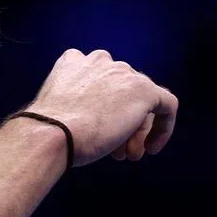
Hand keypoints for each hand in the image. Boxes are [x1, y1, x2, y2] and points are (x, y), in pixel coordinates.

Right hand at [26, 49, 177, 166]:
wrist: (54, 133)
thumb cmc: (50, 129)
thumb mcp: (59, 107)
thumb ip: (77, 102)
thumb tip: (95, 119)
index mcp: (73, 61)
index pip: (100, 82)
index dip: (103, 107)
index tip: (99, 128)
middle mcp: (100, 60)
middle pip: (122, 91)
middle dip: (120, 122)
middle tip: (117, 150)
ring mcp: (123, 73)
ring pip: (141, 101)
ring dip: (136, 130)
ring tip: (129, 155)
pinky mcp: (145, 90)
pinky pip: (166, 105)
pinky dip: (162, 127)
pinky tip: (151, 147)